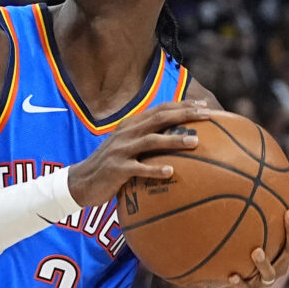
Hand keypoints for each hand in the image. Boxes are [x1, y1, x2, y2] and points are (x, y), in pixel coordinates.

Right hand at [65, 100, 198, 208]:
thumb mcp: (127, 146)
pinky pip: (138, 169)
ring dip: (174, 140)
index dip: (182, 105)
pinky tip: (171, 172)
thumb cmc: (111, 165)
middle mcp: (127, 134)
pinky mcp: (117, 169)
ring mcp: (121, 151)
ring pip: (151, 141)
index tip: (204, 105)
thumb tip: (177, 139)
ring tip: (196, 142)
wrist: (81, 182)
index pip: (160, 109)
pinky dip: (155, 170)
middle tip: (207, 115)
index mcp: (131, 125)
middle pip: (159, 119)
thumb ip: (146, 139)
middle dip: (185, 114)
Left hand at [205, 213, 288, 287]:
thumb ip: (255, 209)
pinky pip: (244, 286)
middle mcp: (281, 263)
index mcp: (285, 248)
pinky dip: (238, 280)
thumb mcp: (252, 230)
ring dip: (264, 263)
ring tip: (256, 251)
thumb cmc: (247, 249)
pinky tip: (231, 274)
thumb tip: (250, 172)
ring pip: (271, 273)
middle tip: (287, 214)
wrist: (236, 285)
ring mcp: (266, 278)